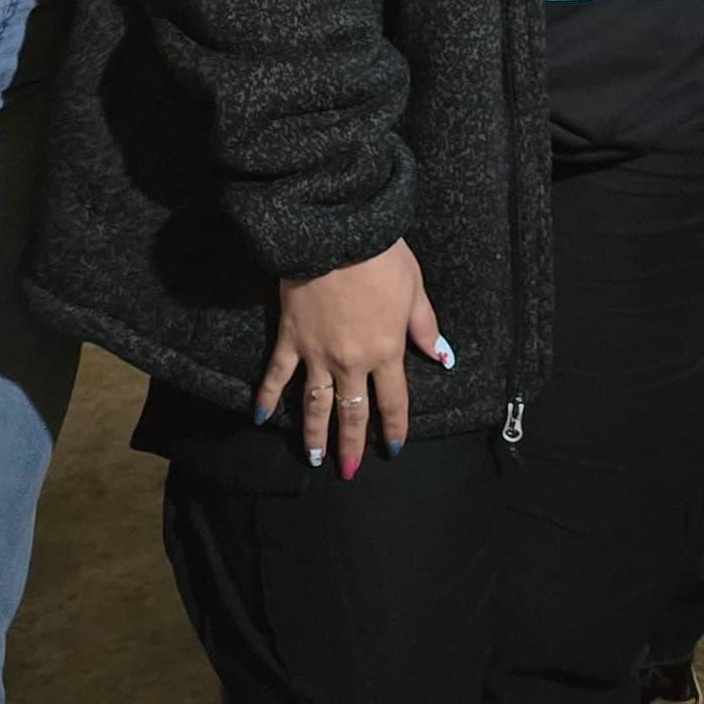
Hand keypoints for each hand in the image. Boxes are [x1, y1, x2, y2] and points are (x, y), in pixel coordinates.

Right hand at [258, 240, 447, 478]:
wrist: (337, 231)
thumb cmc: (381, 256)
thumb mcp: (415, 290)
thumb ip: (424, 327)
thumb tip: (442, 357)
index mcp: (386, 350)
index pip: (392, 401)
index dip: (394, 428)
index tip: (393, 448)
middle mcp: (351, 361)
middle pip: (353, 412)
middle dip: (352, 444)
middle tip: (349, 471)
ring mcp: (317, 352)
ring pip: (315, 403)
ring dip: (314, 433)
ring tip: (313, 457)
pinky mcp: (290, 338)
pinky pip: (276, 374)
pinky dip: (268, 396)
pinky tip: (261, 416)